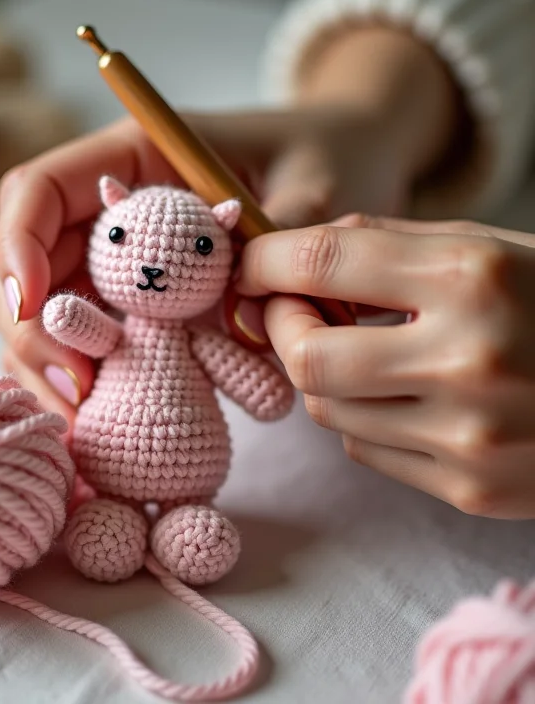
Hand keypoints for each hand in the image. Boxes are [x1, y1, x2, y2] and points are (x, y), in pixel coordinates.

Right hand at [0, 25, 458, 421]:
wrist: (337, 166)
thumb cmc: (321, 153)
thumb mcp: (314, 178)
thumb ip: (283, 234)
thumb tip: (242, 320)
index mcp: (132, 157)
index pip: (37, 192)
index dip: (18, 247)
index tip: (34, 306)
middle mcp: (108, 214)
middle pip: (22, 265)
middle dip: (30, 328)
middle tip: (77, 383)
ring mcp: (119, 264)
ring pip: (44, 315)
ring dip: (49, 366)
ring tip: (88, 414)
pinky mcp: (139, 308)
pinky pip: (92, 346)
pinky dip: (88, 383)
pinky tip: (105, 417)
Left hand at [237, 214, 534, 519]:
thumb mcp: (485, 248)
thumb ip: (384, 246)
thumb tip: (288, 255)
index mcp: (474, 279)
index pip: (323, 263)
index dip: (265, 262)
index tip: (249, 265)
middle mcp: (469, 361)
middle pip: (306, 358)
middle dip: (281, 329)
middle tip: (290, 310)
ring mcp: (471, 436)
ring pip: (327, 410)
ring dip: (325, 375)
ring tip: (364, 350)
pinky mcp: (472, 488)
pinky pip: (366, 448)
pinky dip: (364, 416)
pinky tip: (405, 394)